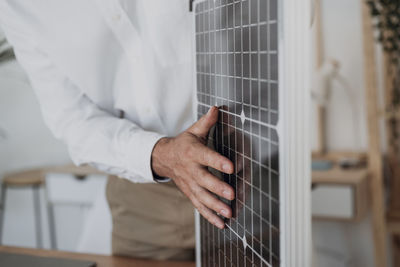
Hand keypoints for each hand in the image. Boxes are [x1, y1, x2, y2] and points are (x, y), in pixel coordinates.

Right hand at [151, 106, 234, 228]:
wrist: (164, 158)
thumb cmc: (184, 143)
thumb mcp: (194, 131)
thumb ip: (207, 122)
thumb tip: (218, 108)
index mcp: (193, 152)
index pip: (206, 156)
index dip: (218, 161)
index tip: (231, 166)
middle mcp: (191, 170)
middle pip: (204, 180)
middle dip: (218, 188)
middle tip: (231, 195)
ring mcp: (189, 184)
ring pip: (202, 197)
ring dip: (215, 207)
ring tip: (229, 214)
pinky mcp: (190, 194)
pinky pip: (199, 207)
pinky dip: (210, 217)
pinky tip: (222, 225)